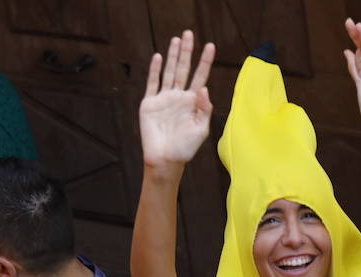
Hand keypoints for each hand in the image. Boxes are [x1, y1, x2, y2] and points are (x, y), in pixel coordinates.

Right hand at [139, 31, 214, 168]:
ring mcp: (164, 99)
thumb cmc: (185, 148)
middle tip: (189, 33)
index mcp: (192, 103)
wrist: (165, 159)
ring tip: (177, 39)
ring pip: (169, 72)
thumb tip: (204, 88)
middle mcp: (179, 97)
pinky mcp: (150, 104)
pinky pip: (153, 83)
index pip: (200, 77)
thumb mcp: (201, 130)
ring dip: (173, 56)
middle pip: (184, 69)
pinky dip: (155, 70)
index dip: (205, 62)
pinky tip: (159, 57)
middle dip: (187, 52)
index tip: (211, 46)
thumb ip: (204, 109)